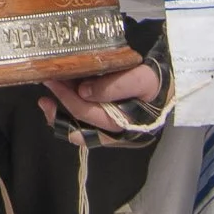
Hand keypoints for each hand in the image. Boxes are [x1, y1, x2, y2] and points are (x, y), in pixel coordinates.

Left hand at [39, 60, 164, 134]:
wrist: (168, 84)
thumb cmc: (154, 82)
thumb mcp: (141, 80)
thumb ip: (116, 86)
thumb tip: (83, 91)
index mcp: (124, 125)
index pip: (90, 114)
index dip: (69, 98)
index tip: (54, 81)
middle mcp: (113, 133)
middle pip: (80, 127)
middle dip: (59, 108)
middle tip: (46, 85)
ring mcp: (108, 130)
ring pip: (78, 129)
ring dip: (59, 115)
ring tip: (45, 100)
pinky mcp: (104, 123)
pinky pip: (82, 124)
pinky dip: (68, 114)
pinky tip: (57, 102)